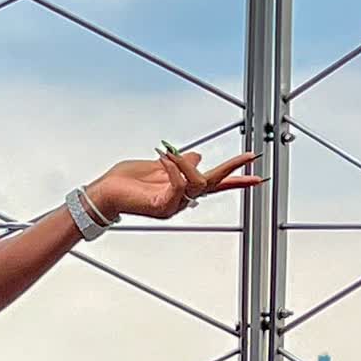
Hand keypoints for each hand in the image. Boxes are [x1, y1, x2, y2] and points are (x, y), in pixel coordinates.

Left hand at [86, 146, 261, 224]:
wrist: (103, 192)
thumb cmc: (125, 181)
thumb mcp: (157, 165)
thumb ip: (179, 162)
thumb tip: (198, 155)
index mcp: (182, 189)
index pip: (215, 184)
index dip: (236, 179)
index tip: (257, 173)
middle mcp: (181, 200)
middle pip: (214, 184)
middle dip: (233, 170)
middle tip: (249, 156)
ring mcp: (173, 206)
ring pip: (197, 182)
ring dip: (183, 163)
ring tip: (166, 154)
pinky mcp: (163, 206)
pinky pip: (180, 184)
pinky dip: (174, 167)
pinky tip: (164, 158)